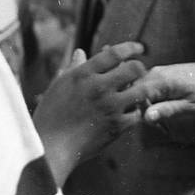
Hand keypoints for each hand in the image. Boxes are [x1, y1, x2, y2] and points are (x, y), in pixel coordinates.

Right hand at [33, 42, 147, 184]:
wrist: (50, 147)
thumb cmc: (50, 115)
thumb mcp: (59, 86)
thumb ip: (74, 68)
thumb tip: (80, 52)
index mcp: (84, 74)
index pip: (115, 53)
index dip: (131, 47)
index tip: (139, 48)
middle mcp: (99, 87)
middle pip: (134, 68)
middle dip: (140, 67)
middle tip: (140, 71)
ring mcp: (110, 107)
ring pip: (142, 90)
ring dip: (143, 89)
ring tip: (140, 91)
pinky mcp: (116, 126)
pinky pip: (137, 114)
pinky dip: (136, 112)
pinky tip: (131, 111)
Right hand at [138, 60, 194, 125]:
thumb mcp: (191, 107)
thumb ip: (168, 111)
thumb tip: (146, 117)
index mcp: (162, 80)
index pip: (135, 96)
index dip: (137, 112)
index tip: (151, 124)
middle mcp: (156, 72)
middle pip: (134, 93)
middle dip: (141, 111)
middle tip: (160, 126)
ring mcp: (158, 72)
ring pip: (140, 92)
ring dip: (147, 107)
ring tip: (164, 121)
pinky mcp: (161, 74)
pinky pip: (148, 89)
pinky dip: (152, 101)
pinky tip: (164, 111)